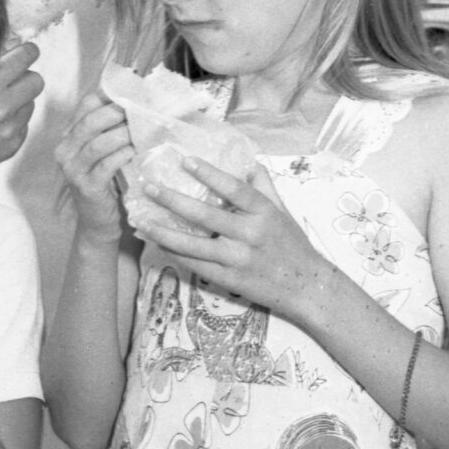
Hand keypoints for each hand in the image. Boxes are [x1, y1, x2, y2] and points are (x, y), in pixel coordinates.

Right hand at [0, 39, 43, 176]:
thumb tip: (15, 42)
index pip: (23, 60)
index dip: (27, 52)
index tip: (27, 50)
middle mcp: (3, 112)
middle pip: (36, 81)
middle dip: (25, 76)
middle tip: (11, 79)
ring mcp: (10, 132)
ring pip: (31, 102)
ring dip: (19, 99)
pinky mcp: (14, 145)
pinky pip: (25, 122)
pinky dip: (14, 119)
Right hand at [55, 93, 133, 242]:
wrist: (97, 222)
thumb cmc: (106, 182)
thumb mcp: (103, 152)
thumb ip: (111, 129)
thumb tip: (137, 102)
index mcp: (69, 136)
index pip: (85, 105)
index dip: (108, 96)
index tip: (130, 93)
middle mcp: (65, 150)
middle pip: (90, 122)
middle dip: (116, 113)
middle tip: (139, 110)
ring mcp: (73, 170)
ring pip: (98, 143)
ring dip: (123, 134)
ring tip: (141, 130)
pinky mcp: (86, 187)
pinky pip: (106, 166)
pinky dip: (123, 155)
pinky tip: (136, 151)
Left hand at [135, 154, 335, 323]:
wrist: (307, 287)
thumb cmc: (293, 245)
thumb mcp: (282, 211)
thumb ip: (263, 186)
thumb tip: (247, 160)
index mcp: (263, 213)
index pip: (233, 189)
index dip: (209, 173)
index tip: (185, 160)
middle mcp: (249, 235)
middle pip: (204, 215)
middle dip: (172, 200)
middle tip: (149, 187)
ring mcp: (237, 259)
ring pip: (192, 245)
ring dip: (163, 232)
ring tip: (141, 221)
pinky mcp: (228, 280)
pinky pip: (195, 265)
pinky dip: (174, 253)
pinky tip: (157, 243)